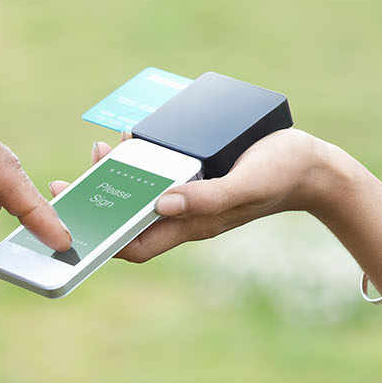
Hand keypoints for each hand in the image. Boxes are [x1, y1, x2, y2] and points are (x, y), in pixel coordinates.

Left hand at [49, 129, 331, 262]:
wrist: (313, 166)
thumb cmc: (282, 175)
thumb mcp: (246, 184)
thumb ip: (208, 197)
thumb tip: (160, 204)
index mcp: (192, 225)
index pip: (137, 246)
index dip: (104, 241)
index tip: (74, 223)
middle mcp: (185, 213)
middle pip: (130, 218)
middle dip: (99, 203)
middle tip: (68, 181)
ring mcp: (190, 194)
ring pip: (141, 193)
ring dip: (117, 176)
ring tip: (99, 150)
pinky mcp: (197, 175)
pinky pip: (159, 172)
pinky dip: (141, 157)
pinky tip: (131, 137)